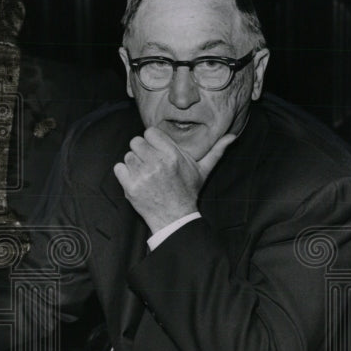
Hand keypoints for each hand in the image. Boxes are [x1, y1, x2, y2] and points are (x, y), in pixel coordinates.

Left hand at [112, 127, 234, 233]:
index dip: (151, 140)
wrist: (175, 218)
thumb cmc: (187, 191)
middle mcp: (157, 163)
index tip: (156, 149)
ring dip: (134, 163)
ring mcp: (142, 175)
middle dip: (141, 151)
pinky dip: (124, 173)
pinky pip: (119, 168)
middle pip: (136, 142)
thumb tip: (231, 137)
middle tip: (150, 162)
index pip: (149, 132)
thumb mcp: (202, 170)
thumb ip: (215, 152)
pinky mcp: (130, 186)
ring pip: (128, 155)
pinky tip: (136, 180)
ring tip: (145, 174)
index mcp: (172, 155)